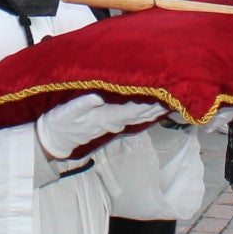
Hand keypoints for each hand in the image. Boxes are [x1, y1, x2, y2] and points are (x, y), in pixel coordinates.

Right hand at [34, 94, 165, 159]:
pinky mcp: (111, 123)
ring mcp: (113, 124)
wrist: (56, 139)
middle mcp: (113, 122)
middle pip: (140, 114)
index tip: (162, 94)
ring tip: (171, 102)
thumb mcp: (67, 112)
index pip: (131, 109)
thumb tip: (98, 97)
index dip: (147, 102)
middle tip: (176, 97)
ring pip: (139, 117)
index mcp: (104, 116)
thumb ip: (83, 104)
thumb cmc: (61, 122)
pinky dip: (145, 114)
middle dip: (157, 106)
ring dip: (154, 110)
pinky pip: (132, 118)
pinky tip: (154, 110)